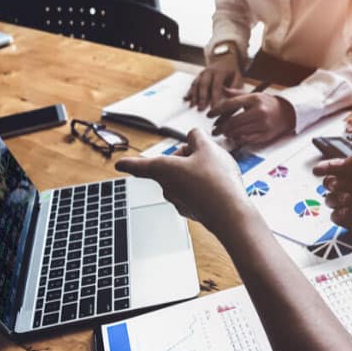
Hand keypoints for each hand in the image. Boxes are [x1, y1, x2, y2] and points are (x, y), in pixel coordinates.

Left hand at [115, 129, 247, 232]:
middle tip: (206, 156)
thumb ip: (197, 137)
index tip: (119, 165)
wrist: (231, 214)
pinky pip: (196, 193)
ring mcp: (180, 202)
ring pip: (185, 179)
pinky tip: (221, 186)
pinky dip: (206, 187)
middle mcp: (167, 187)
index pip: (141, 166)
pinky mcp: (193, 211)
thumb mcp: (208, 148)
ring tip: (218, 172)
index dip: (129, 163)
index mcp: (163, 169)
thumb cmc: (216, 181)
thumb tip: (193, 136)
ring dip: (198, 172)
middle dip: (188, 158)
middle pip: (172, 166)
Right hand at [185, 51, 242, 110]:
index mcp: (220, 71)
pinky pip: (193, 83)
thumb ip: (235, 87)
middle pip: (204, 84)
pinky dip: (189, 91)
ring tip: (191, 105)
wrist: (224, 59)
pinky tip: (185, 98)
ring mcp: (202, 73)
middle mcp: (209, 71)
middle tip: (200, 108)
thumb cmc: (232, 71)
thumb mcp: (238, 77)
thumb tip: (230, 96)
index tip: (214, 108)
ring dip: (193, 95)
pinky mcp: (198, 76)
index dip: (214, 97)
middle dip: (201, 97)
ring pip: (196, 84)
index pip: (216, 86)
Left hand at [209, 89, 295, 144]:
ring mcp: (263, 124)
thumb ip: (236, 94)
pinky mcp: (266, 135)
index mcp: (254, 99)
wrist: (288, 113)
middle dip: (221, 127)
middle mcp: (259, 111)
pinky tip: (235, 137)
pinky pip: (247, 139)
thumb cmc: (267, 103)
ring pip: (238, 132)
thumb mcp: (253, 95)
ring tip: (225, 133)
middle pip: (233, 121)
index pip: (230, 104)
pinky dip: (238, 139)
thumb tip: (222, 89)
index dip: (217, 110)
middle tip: (215, 130)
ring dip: (229, 134)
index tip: (209, 115)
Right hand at [312, 155, 351, 244]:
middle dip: (331, 183)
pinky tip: (347, 212)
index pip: (340, 169)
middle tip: (337, 185)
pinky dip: (338, 214)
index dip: (327, 167)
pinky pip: (336, 216)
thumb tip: (341, 162)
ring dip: (334, 198)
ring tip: (348, 199)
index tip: (318, 169)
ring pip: (331, 200)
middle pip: (332, 184)